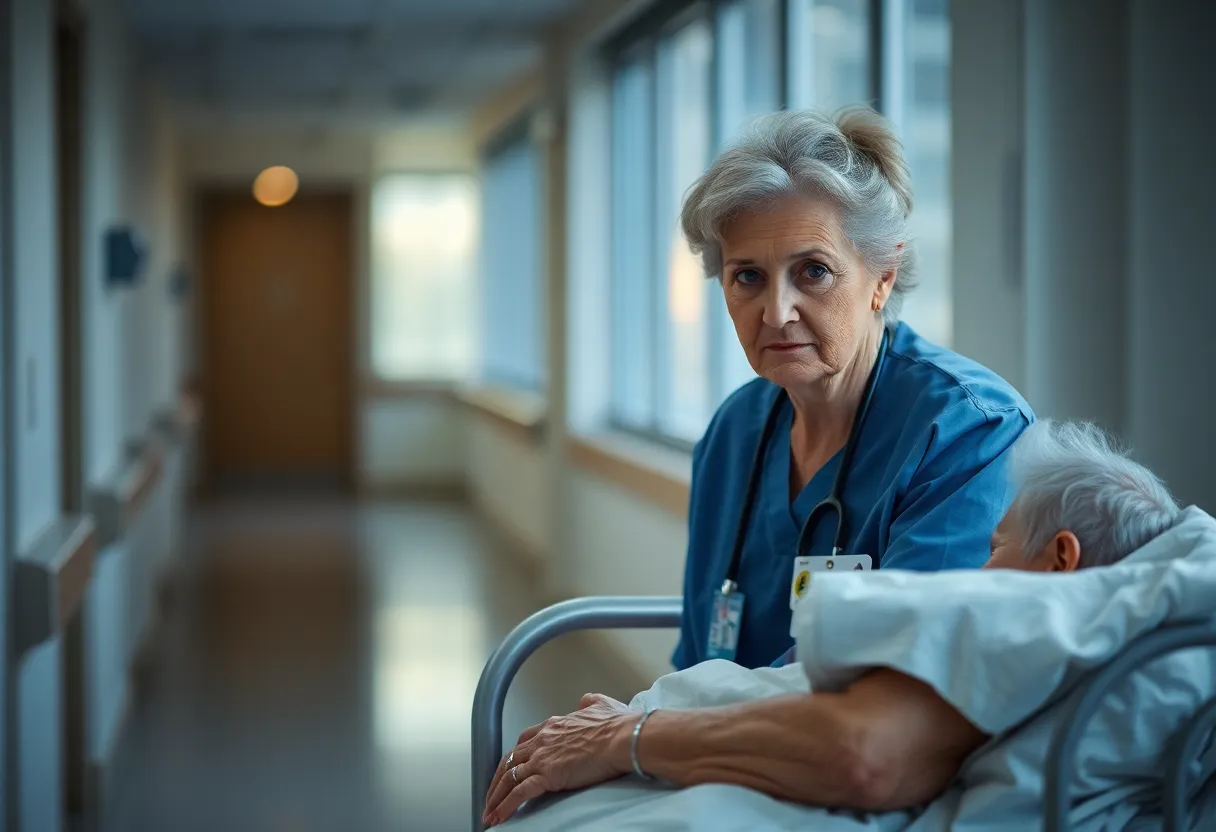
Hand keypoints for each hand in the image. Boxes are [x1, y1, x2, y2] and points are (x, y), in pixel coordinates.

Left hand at [482, 693, 634, 826]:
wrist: (624, 738)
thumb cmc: (619, 725)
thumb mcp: (602, 705)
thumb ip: (590, 702)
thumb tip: (586, 701)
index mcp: (555, 724)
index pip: (525, 740)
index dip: (515, 756)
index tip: (511, 767)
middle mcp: (543, 740)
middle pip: (510, 761)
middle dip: (498, 780)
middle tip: (492, 794)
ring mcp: (542, 758)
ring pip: (509, 778)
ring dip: (496, 797)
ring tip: (490, 812)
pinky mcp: (547, 775)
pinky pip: (519, 794)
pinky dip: (505, 807)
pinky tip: (499, 818)